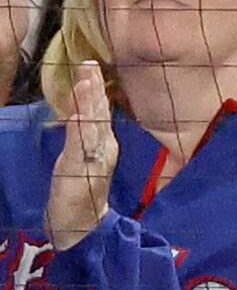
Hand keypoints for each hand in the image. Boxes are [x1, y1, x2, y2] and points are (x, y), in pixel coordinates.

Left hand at [46, 60, 115, 248]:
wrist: (83, 225)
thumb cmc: (80, 192)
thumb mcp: (81, 159)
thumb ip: (84, 137)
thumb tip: (85, 112)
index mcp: (102, 144)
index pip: (99, 111)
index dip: (96, 88)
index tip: (92, 65)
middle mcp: (102, 149)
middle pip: (98, 114)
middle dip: (94, 89)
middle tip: (90, 64)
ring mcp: (93, 159)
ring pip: (92, 127)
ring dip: (90, 104)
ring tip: (86, 81)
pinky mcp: (81, 172)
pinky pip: (82, 149)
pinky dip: (82, 132)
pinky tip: (80, 117)